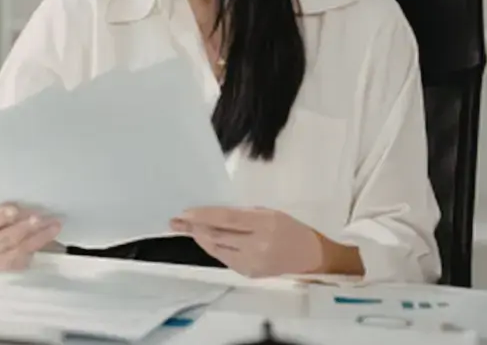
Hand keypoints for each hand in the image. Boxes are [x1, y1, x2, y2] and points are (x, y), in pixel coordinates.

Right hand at [0, 203, 62, 271]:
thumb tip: (20, 207)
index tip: (14, 210)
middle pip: (4, 240)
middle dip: (23, 228)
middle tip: (39, 218)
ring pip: (19, 251)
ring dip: (38, 238)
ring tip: (53, 225)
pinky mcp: (9, 269)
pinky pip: (27, 258)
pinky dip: (39, 246)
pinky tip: (50, 235)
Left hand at [170, 207, 360, 278]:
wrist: (311, 257)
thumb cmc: (290, 228)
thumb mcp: (269, 213)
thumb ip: (242, 214)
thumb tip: (211, 214)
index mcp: (264, 223)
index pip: (226, 219)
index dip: (202, 216)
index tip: (184, 212)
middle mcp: (257, 244)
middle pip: (217, 235)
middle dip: (193, 228)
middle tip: (175, 221)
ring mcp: (252, 262)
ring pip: (217, 249)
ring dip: (199, 238)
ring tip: (183, 229)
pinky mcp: (249, 273)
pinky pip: (224, 259)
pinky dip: (212, 248)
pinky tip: (203, 240)